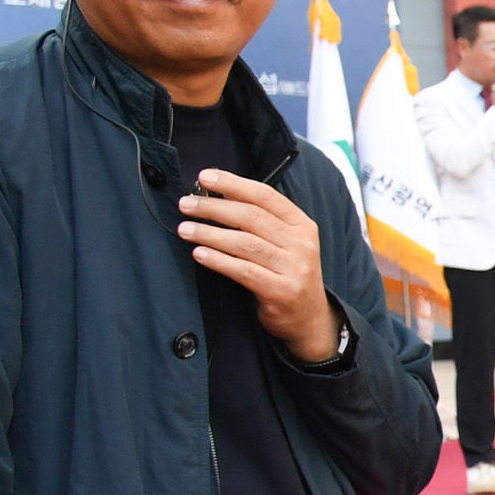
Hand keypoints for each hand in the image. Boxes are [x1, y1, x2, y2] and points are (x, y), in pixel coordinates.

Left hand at [180, 172, 340, 361]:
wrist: (309, 318)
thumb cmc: (287, 273)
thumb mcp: (285, 242)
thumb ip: (261, 220)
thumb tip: (218, 194)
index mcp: (302, 225)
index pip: (265, 196)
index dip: (233, 184)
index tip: (204, 177)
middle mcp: (302, 244)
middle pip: (252, 217)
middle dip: (213, 208)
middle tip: (186, 205)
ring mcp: (294, 269)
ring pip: (245, 243)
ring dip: (210, 234)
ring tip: (184, 229)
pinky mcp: (282, 292)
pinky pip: (244, 271)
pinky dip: (218, 260)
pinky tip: (199, 254)